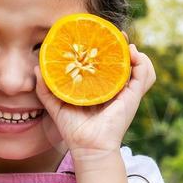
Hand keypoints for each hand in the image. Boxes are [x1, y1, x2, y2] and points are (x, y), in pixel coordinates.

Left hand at [35, 41, 155, 154]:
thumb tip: (37, 67)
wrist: (87, 146)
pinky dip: (142, 62)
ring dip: (137, 54)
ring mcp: (127, 92)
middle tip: (114, 35)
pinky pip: (145, 74)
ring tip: (126, 45)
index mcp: (102, 89)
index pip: (109, 65)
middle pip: (127, 63)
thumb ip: (46, 87)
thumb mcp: (56, 104)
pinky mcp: (134, 96)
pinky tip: (132, 54)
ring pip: (142, 67)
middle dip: (123, 46)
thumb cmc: (74, 129)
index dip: (108, 50)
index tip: (98, 37)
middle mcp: (117, 89)